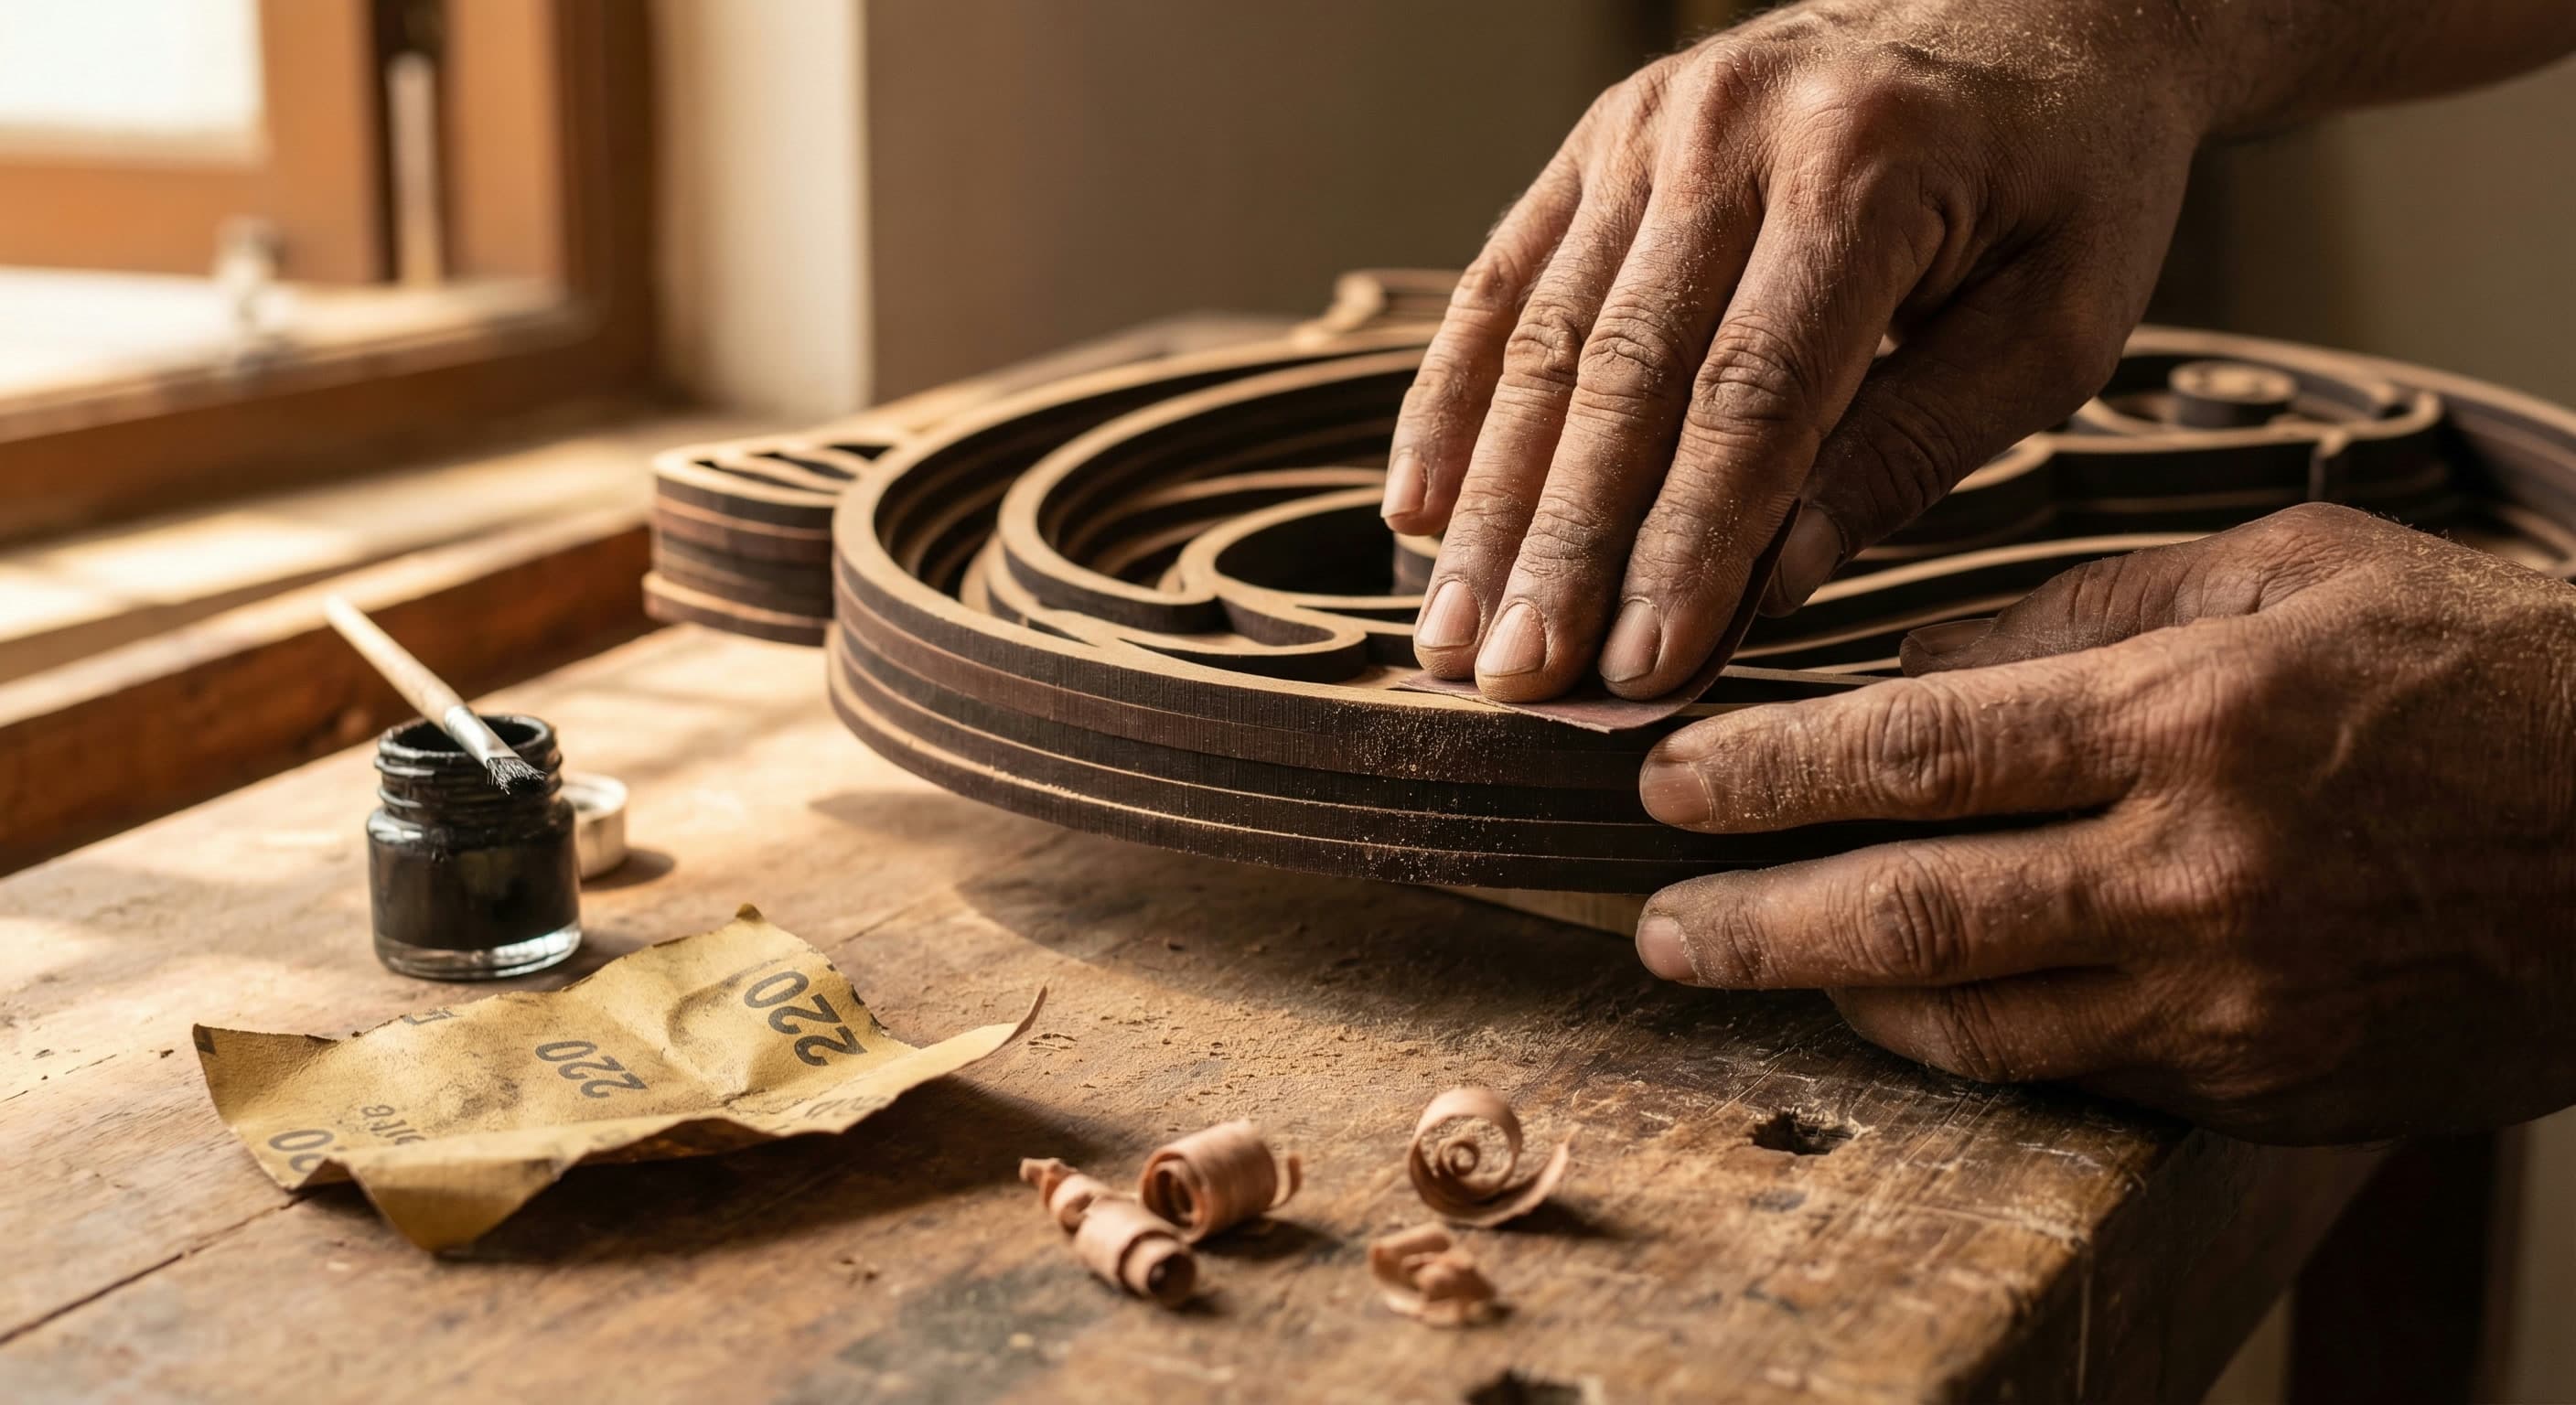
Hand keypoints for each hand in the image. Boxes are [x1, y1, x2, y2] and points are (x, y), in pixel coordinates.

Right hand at [1386, 0, 2216, 701]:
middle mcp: (1733, 133)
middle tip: (1514, 681)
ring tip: (1454, 635)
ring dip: (1489, 501)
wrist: (2038, 10)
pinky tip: (1418, 511)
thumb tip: (1773, 584)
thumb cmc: (2067, 187)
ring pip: (1541, 339)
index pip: (1751, 396)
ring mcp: (1649, 126)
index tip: (1638, 668)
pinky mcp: (1600, 140)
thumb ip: (1914, 447)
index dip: (1685, 543)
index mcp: (1866, 171)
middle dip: (1561, 547)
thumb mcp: (2054, 325)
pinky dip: (1451, 404)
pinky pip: (1501, 281)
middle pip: (1621, 375)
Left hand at [1630, 504, 2575, 1142]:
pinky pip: (2065, 1073)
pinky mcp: (2258, 1080)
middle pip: (1908, 905)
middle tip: (1651, 920)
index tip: (1664, 780)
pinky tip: (1889, 1009)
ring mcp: (2226, 993)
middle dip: (1750, 916)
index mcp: (2190, 715)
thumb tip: (1909, 663)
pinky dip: (1957, 1042)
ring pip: (1970, 1018)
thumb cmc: (2477, 676)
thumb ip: (2083, 615)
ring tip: (1738, 964)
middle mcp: (2194, 867)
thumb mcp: (2288, 574)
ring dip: (1829, 996)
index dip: (1765, 772)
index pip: (1916, 750)